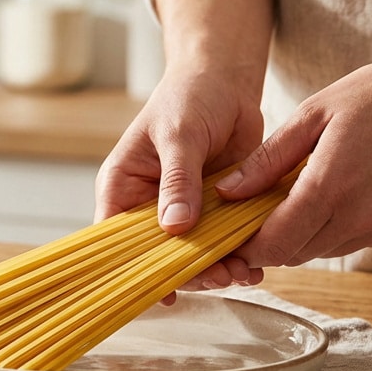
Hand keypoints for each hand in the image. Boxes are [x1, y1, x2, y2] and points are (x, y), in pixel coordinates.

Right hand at [95, 62, 266, 289]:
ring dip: (217, 267)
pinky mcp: (213, 210)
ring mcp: (182, 210)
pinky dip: (236, 254)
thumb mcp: (179, 135)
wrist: (225, 81)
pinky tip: (255, 262)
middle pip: (158, 255)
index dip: (133, 269)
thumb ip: (178, 180)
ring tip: (245, 271)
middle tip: (221, 275)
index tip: (165, 289)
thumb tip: (174, 226)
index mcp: (123, 187)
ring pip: (192, 254)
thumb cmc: (189, 96)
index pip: (116, 239)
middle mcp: (148, 205)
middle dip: (189, 271)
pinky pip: (220, 241)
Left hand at [218, 49, 371, 267]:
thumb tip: (228, 193)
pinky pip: (358, 241)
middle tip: (261, 210)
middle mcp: (362, 217)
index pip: (276, 244)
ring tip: (304, 193)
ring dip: (306, 233)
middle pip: (297, 253)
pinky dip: (340, 227)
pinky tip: (346, 191)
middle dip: (273, 240)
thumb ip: (267, 160)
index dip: (248, 246)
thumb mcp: (313, 114)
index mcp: (331, 186)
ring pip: (326, 250)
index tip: (233, 233)